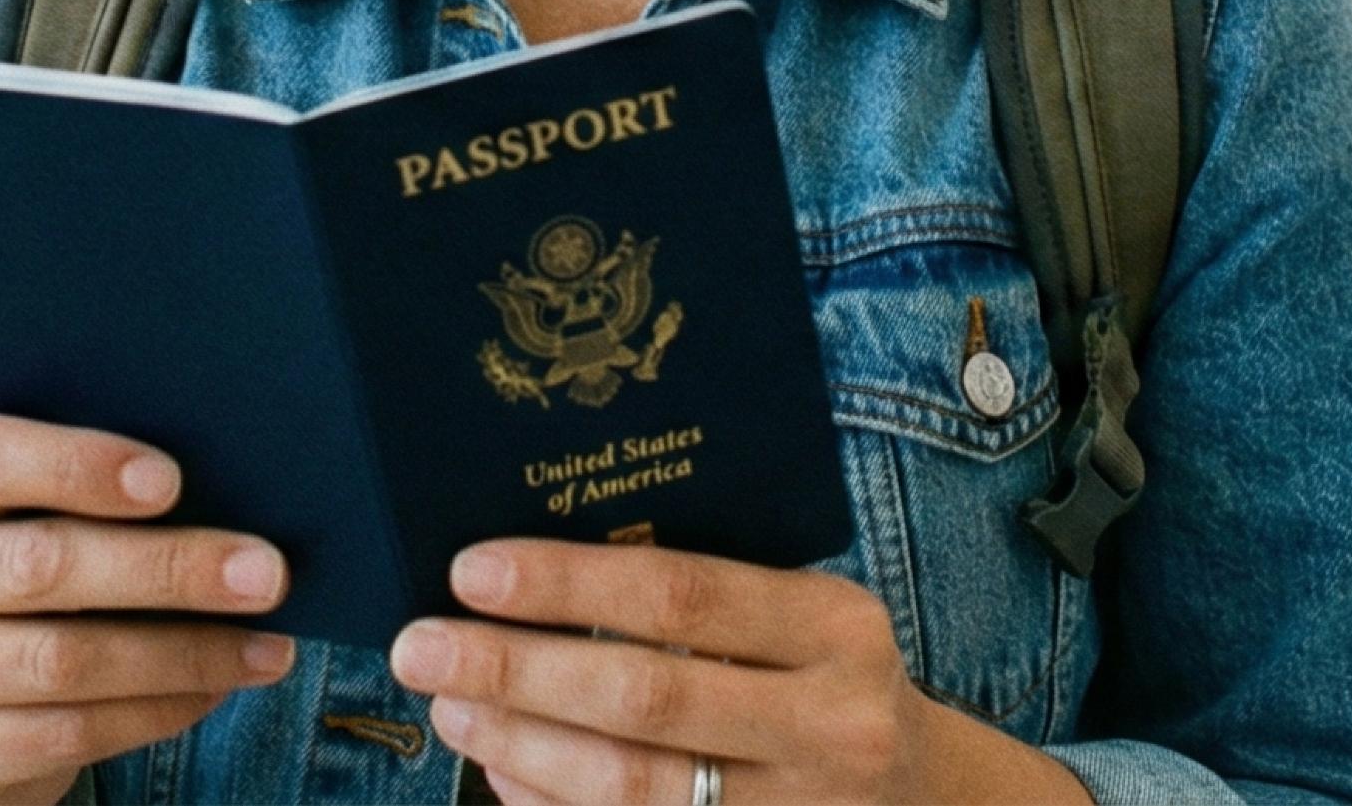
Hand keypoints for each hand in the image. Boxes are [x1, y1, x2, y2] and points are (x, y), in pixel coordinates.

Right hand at [0, 413, 296, 805]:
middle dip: (167, 568)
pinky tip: (214, 689)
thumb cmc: (4, 571)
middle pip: (36, 565)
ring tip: (265, 645)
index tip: (173, 482)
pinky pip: (64, 733)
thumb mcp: (11, 514)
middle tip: (267, 572)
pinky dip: (154, 711)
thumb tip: (227, 484)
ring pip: (60, 660)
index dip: (75, 464)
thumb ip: (78, 489)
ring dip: (182, 653)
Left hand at [387, 541, 1083, 805]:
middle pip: (645, 697)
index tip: (470, 570)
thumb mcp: (803, 616)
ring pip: (633, 788)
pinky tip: (504, 775)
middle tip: (422, 647)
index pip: (683, 594)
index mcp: (835, 624)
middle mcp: (830, 721)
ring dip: (521, 748)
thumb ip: (705, 594)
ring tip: (451, 710)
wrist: (929, 799)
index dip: (567, 583)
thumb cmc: (829, 678)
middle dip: (516, 671)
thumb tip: (535, 569)